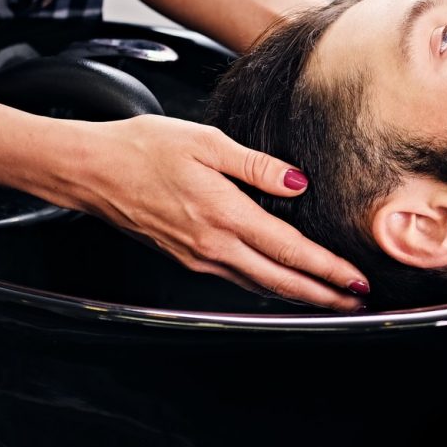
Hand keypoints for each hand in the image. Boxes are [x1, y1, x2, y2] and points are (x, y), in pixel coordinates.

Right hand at [62, 114, 369, 310]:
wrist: (90, 171)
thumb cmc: (142, 149)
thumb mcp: (205, 143)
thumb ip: (257, 166)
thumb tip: (298, 183)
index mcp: (224, 215)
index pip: (290, 251)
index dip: (328, 269)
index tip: (356, 280)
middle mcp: (213, 246)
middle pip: (281, 281)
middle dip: (323, 295)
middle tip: (356, 303)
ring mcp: (199, 258)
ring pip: (260, 286)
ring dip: (298, 295)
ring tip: (329, 298)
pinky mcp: (187, 258)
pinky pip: (238, 280)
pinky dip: (268, 287)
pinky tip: (281, 282)